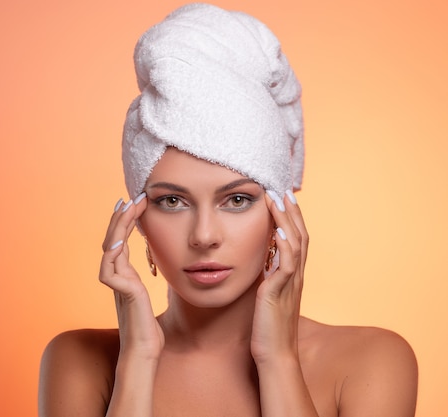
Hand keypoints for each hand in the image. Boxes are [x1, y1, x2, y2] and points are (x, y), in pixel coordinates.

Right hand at [99, 194, 164, 360]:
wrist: (144, 352)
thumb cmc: (147, 329)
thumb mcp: (147, 296)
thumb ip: (142, 280)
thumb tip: (150, 266)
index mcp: (124, 275)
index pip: (121, 241)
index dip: (126, 222)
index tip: (135, 202)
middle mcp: (117, 277)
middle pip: (112, 239)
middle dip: (120, 217)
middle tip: (129, 197)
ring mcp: (117, 285)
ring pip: (109, 250)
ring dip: (117, 228)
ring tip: (126, 208)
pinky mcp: (122, 295)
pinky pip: (110, 271)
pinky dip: (112, 254)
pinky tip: (120, 241)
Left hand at [250, 190, 308, 365]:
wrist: (275, 356)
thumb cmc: (267, 329)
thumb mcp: (266, 296)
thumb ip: (267, 278)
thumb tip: (261, 262)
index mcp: (291, 276)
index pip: (296, 240)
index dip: (291, 218)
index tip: (282, 198)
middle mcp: (295, 276)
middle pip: (300, 235)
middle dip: (292, 211)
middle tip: (283, 189)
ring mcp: (290, 284)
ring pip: (296, 244)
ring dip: (288, 220)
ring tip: (279, 199)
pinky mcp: (280, 293)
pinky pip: (287, 264)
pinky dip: (285, 245)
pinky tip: (280, 230)